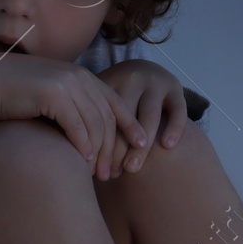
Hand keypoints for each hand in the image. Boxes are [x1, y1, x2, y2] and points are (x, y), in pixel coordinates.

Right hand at [0, 52, 147, 181]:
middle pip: (109, 116)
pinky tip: (84, 162)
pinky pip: (76, 125)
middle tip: (114, 173)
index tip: (142, 146)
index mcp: (82, 75)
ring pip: (96, 124)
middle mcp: (78, 76)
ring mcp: (67, 83)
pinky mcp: (53, 94)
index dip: (131, 124)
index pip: (115, 102)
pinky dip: (83, 145)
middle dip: (115, 147)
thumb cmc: (15, 96)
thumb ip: (73, 110)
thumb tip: (90, 137)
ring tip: (98, 175)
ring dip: (99, 153)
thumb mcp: (51, 99)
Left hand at [95, 59, 189, 178]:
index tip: (91, 168)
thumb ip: (84, 115)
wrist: (144, 69)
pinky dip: (174, 127)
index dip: (96, 143)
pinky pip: (178, 110)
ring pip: (149, 116)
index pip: (102, 115)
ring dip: (140, 146)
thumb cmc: (113, 94)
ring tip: (131, 169)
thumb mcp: (97, 96)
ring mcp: (156, 83)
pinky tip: (167, 146)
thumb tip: (64, 152)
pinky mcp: (176, 88)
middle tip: (109, 174)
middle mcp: (133, 78)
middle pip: (123, 118)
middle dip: (115, 149)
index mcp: (110, 80)